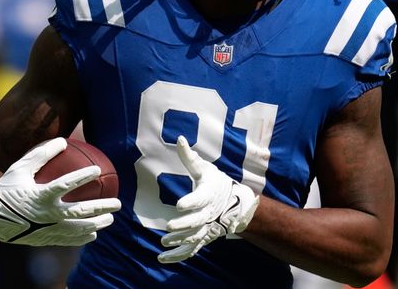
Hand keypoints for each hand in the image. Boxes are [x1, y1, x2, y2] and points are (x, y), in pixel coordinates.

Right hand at [0, 137, 120, 245]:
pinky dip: (82, 237)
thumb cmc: (6, 188)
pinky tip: (94, 234)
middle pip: (79, 211)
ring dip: (97, 224)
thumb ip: (41, 154)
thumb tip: (63, 140)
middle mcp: (45, 214)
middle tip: (117, 202)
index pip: (65, 185)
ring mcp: (46, 229)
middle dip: (101, 207)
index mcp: (39, 195)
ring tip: (111, 219)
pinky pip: (68, 239)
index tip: (97, 170)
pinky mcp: (44, 239)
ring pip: (77, 228)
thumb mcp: (19, 168)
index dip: (82, 177)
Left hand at [157, 136, 258, 263]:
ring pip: (195, 237)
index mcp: (209, 194)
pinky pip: (192, 249)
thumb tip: (179, 138)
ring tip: (163, 241)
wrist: (235, 203)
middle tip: (168, 227)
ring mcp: (208, 227)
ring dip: (179, 241)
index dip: (190, 202)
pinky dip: (179, 255)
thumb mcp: (204, 168)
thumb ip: (189, 157)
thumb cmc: (215, 182)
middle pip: (197, 221)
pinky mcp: (204, 238)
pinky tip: (162, 258)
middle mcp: (210, 213)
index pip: (200, 199)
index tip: (179, 204)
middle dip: (184, 225)